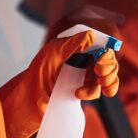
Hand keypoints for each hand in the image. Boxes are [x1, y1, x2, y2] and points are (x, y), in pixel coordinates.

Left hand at [0, 31, 120, 137]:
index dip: (106, 52)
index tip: (101, 59)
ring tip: (98, 84)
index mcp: (75, 48)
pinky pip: (99, 91)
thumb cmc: (35, 76)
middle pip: (108, 61)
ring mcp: (83, 77)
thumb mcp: (52, 55)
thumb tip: (92, 35)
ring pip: (107, 77)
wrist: (28, 102)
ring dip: (108, 81)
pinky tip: (80, 94)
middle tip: (99, 73)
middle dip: (109, 67)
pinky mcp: (82, 92)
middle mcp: (81, 61)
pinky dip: (94, 92)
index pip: (100, 45)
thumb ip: (71, 44)